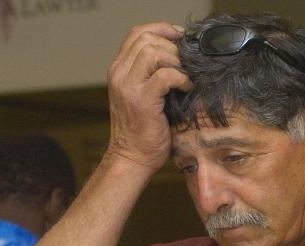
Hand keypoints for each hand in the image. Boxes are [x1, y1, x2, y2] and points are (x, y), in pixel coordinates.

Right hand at [105, 22, 191, 171]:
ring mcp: (128, 86)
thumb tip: (179, 52)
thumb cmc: (141, 129)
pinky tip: (186, 88)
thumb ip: (149, 71)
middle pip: (147, 39)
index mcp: (118, 70)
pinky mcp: (142, 100)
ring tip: (183, 77)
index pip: (137, 33)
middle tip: (184, 64)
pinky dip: (181, 78)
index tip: (179, 38)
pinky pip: (166, 75)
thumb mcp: (140, 93)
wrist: (132, 157)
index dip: (161, 29)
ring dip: (176, 61)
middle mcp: (119, 75)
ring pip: (154, 52)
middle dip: (171, 47)